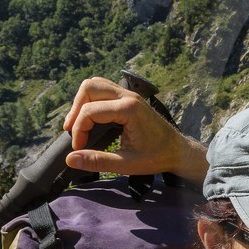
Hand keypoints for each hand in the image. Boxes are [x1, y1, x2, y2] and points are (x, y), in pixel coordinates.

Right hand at [63, 77, 206, 181]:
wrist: (177, 151)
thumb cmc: (156, 157)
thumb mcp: (126, 164)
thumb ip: (98, 161)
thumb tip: (70, 159)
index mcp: (129, 109)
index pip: (90, 111)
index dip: (79, 130)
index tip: (79, 148)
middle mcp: (128, 96)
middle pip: (89, 88)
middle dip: (75, 110)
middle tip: (72, 132)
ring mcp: (129, 94)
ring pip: (95, 84)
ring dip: (81, 102)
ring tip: (77, 124)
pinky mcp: (128, 98)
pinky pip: (103, 89)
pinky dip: (91, 100)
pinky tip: (89, 118)